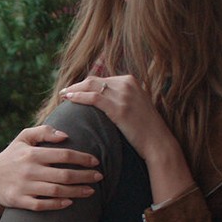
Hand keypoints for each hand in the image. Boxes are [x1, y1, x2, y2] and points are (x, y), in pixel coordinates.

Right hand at [0, 124, 102, 216]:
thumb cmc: (12, 155)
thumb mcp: (23, 137)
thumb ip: (44, 132)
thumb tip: (66, 136)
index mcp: (32, 153)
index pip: (63, 155)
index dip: (82, 158)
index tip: (95, 161)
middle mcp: (29, 170)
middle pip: (64, 174)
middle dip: (85, 176)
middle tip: (99, 177)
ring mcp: (24, 187)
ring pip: (56, 191)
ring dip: (77, 191)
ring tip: (91, 191)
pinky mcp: (20, 201)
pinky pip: (42, 205)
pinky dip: (57, 204)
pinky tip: (70, 202)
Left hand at [61, 75, 193, 204]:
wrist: (158, 142)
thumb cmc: (144, 128)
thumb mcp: (135, 105)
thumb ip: (121, 98)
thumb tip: (101, 100)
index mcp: (131, 80)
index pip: (101, 79)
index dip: (85, 84)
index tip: (73, 90)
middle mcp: (127, 83)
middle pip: (94, 81)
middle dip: (77, 86)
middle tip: (64, 93)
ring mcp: (124, 94)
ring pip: (91, 86)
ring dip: (74, 90)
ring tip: (63, 96)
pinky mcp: (120, 107)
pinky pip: (93, 98)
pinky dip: (79, 96)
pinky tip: (69, 99)